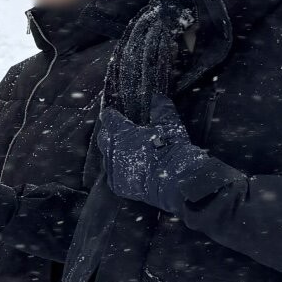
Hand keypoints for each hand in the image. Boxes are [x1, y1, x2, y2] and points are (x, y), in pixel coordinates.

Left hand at [98, 97, 228, 213]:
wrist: (176, 181)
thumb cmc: (172, 149)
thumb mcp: (170, 125)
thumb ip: (161, 109)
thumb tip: (157, 97)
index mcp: (121, 132)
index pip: (109, 119)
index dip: (110, 115)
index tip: (111, 113)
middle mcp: (112, 149)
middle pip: (104, 138)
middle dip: (110, 134)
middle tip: (119, 132)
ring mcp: (112, 168)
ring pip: (107, 156)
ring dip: (114, 152)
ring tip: (126, 151)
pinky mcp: (116, 184)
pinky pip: (113, 174)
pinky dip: (119, 169)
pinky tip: (128, 168)